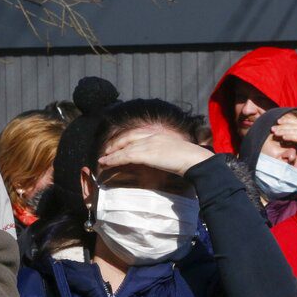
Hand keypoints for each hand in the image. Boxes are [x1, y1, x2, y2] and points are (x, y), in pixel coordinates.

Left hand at [97, 129, 212, 175]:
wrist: (194, 160)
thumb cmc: (190, 159)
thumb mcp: (175, 152)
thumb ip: (165, 153)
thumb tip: (161, 159)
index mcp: (159, 134)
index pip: (137, 134)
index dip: (125, 139)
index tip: (118, 145)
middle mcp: (152, 136)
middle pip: (128, 137)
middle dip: (115, 144)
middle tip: (106, 151)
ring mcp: (148, 144)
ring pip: (124, 147)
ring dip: (111, 154)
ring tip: (102, 160)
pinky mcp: (146, 153)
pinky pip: (125, 156)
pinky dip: (114, 159)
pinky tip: (107, 163)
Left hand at [270, 114, 296, 150]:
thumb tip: (287, 131)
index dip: (288, 120)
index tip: (278, 121)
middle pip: (295, 126)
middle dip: (282, 126)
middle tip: (272, 128)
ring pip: (295, 131)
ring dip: (284, 131)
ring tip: (275, 133)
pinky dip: (290, 137)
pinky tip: (283, 138)